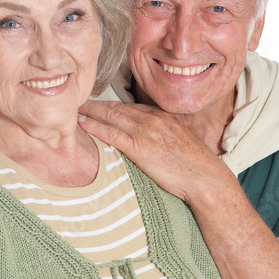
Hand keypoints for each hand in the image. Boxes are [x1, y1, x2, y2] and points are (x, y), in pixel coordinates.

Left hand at [78, 100, 222, 201]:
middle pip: (117, 107)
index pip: (130, 107)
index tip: (97, 105)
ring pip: (111, 116)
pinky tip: (82, 124)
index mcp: (163, 117)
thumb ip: (164, 138)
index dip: (111, 105)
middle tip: (77, 100)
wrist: (205, 178)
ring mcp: (146, 131)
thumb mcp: (180, 144)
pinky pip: (112, 133)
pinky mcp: (140, 147)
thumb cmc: (196, 167)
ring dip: (90, 112)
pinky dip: (95, 127)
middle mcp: (153, 119)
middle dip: (95, 104)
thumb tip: (154, 145)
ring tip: (73, 110)